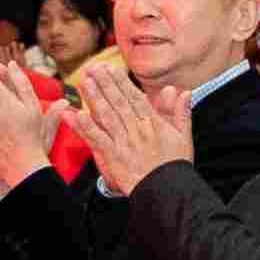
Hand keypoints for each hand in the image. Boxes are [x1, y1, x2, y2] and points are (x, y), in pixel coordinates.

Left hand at [63, 53, 186, 187]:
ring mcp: (124, 142)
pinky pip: (97, 139)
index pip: (135, 98)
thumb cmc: (175, 166)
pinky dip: (86, 127)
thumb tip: (182, 92)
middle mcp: (137, 129)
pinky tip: (75, 115)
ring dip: (94, 98)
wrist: (168, 191)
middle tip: (92, 69)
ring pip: (107, 116)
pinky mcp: (114, 156)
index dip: (121, 82)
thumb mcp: (184, 137)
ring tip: (83, 83)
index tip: (111, 69)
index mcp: (154, 123)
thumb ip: (181, 113)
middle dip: (105, 84)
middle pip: (119, 102)